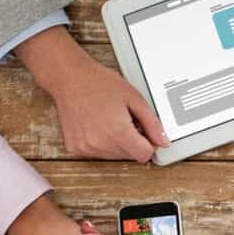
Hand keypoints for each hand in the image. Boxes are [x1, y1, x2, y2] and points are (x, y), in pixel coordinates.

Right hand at [16, 27, 169, 161]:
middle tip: (124, 119)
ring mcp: (86, 148)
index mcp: (117, 132)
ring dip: (117, 143)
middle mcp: (100, 143)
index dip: (148, 143)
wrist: (69, 78)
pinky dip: (101, 143)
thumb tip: (163, 142)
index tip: (144, 131)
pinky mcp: (75, 148)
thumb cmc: (99, 83)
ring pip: (114, 156)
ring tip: (109, 120)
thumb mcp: (134, 98)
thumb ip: (152, 123)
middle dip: (133, 141)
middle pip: (130, 156)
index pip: (144, 155)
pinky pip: (97, 153)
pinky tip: (97, 125)